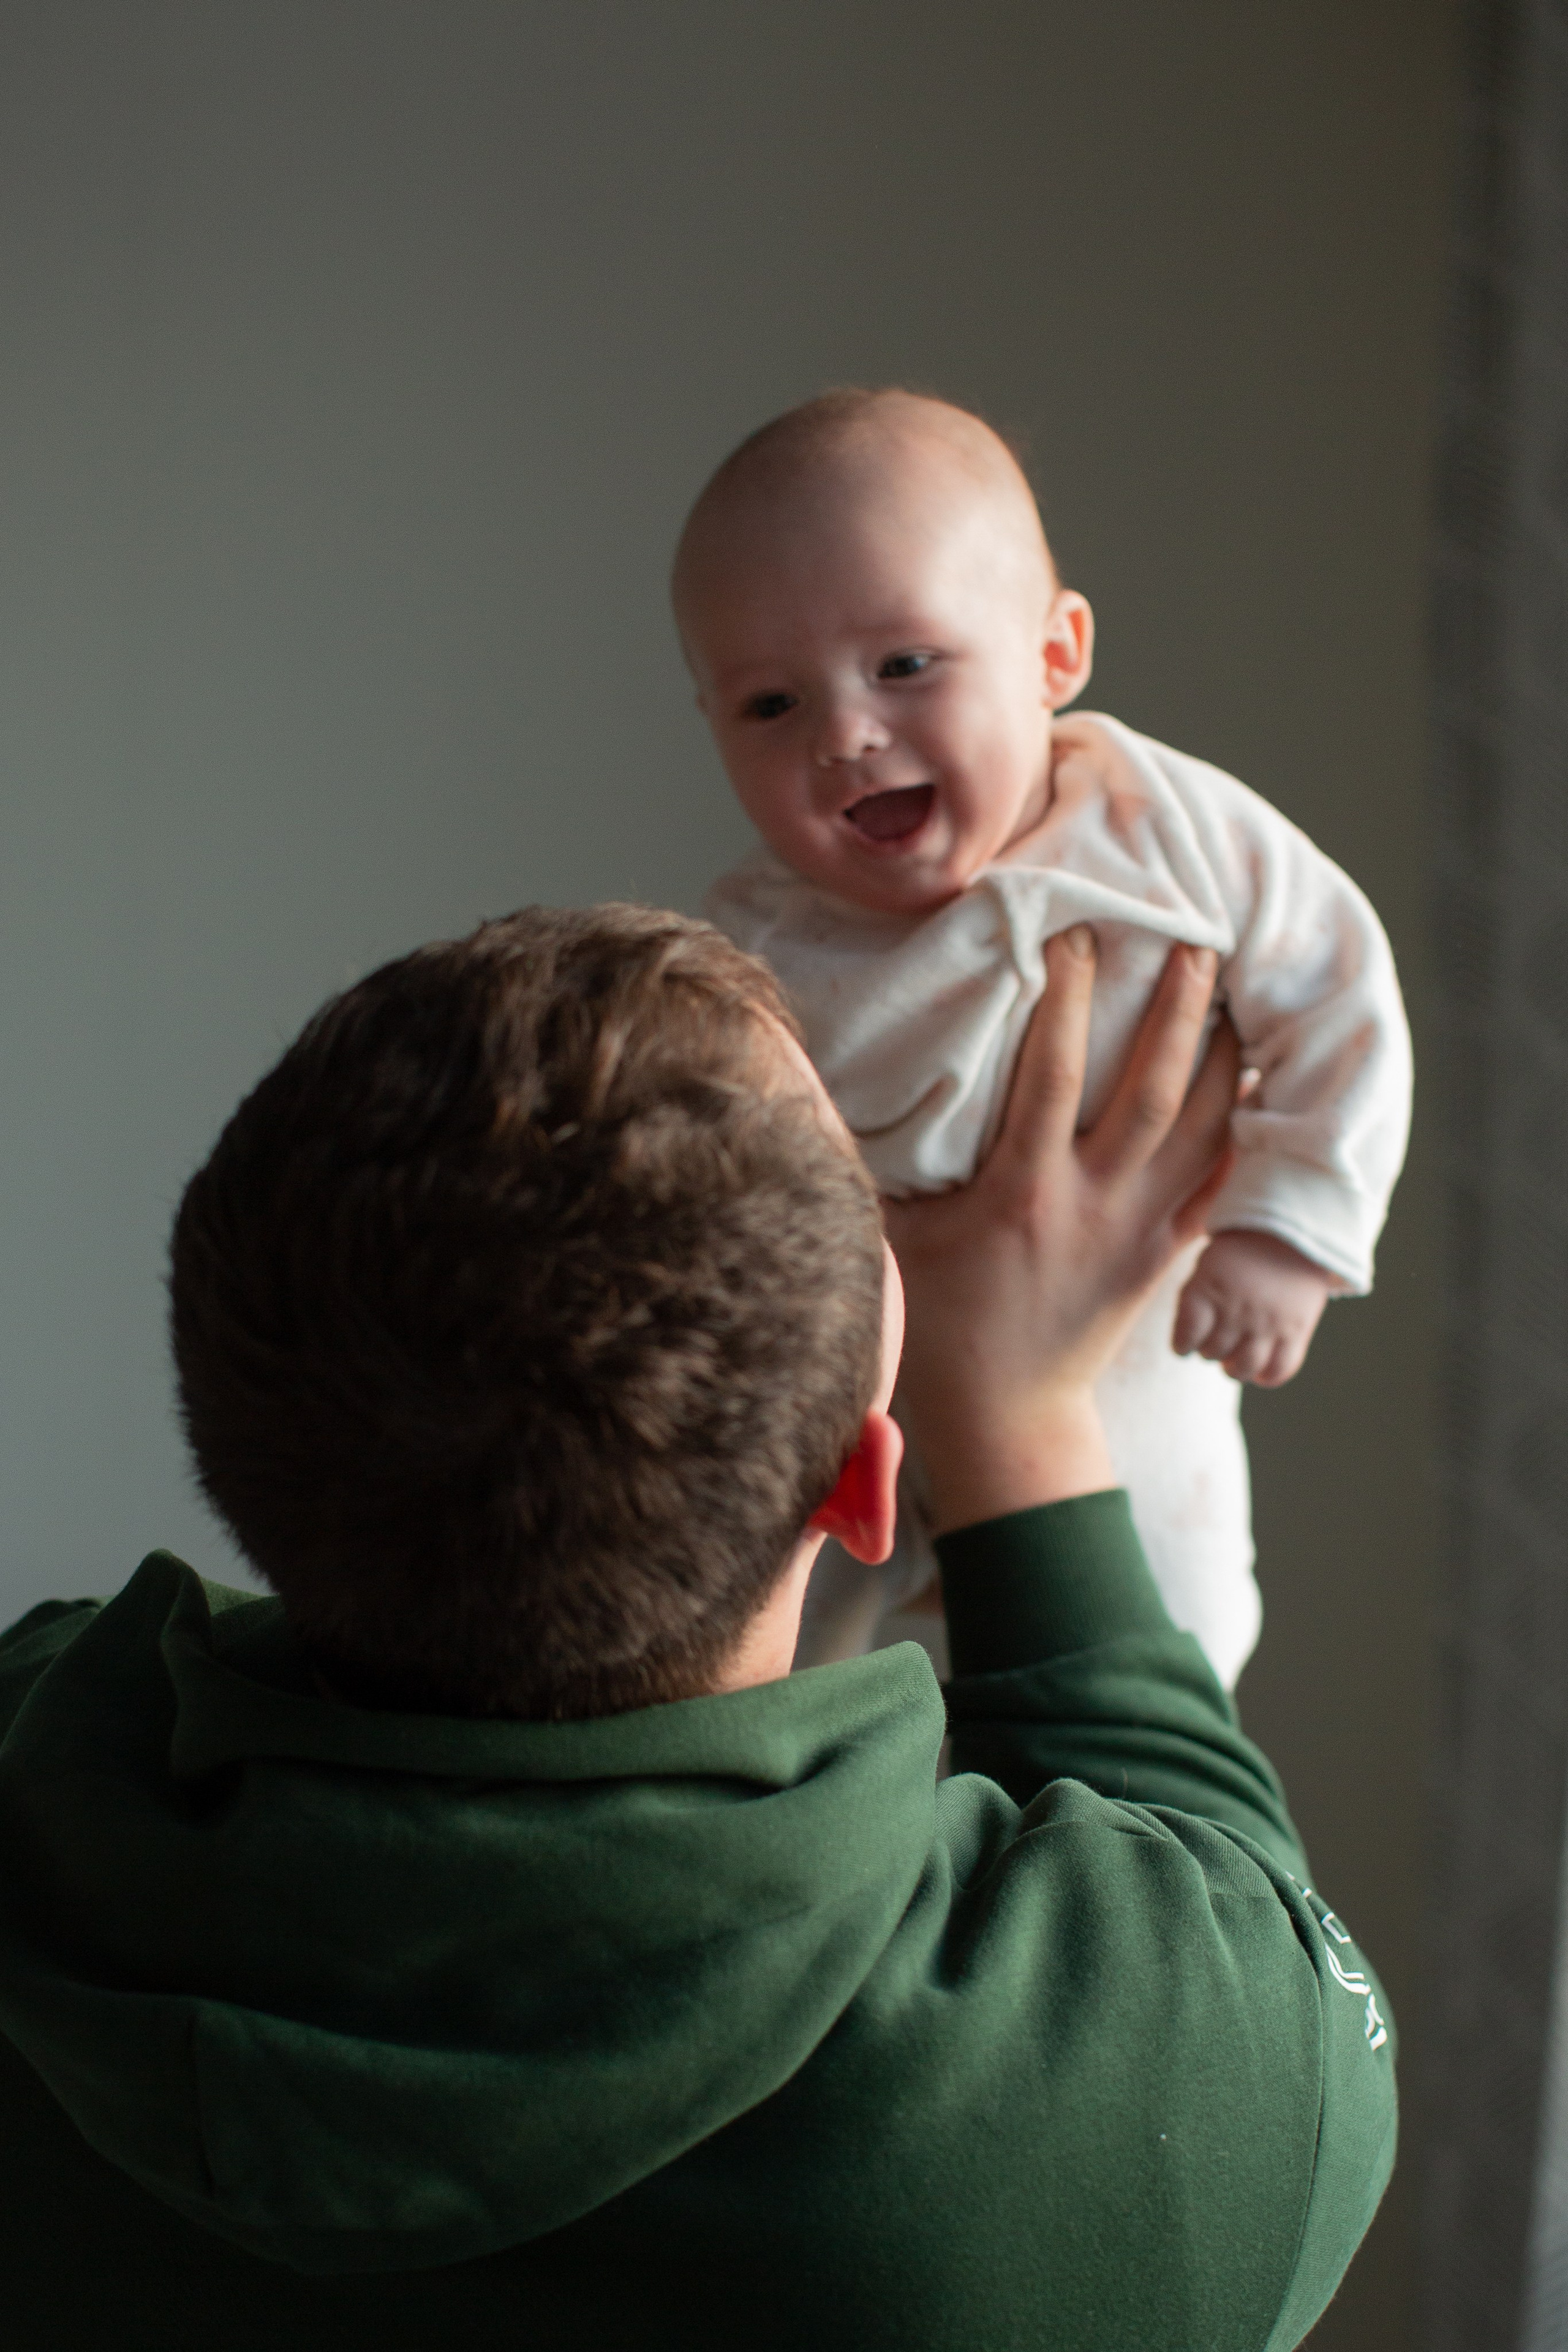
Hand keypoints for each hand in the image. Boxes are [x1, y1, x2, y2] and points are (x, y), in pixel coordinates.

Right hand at [883, 930, 1240, 1532]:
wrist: (1006, 1415)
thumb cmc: (939, 1323)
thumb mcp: (891, 1239)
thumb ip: (882, 1160)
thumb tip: (839, 1080)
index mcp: (1022, 1193)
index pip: (1053, 1071)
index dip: (1067, 996)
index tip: (1074, 935)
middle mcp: (1093, 1204)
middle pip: (1153, 1088)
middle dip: (1178, 1010)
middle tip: (1197, 939)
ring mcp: (1140, 1231)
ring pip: (1202, 1130)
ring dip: (1224, 1058)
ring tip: (1238, 993)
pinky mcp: (1167, 1254)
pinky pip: (1221, 1184)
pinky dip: (1245, 1130)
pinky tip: (1259, 1082)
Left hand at [1172, 1229, 1333, 1385]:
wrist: (1290, 1233)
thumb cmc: (1240, 1253)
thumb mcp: (1207, 1267)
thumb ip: (1195, 1303)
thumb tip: (1186, 1349)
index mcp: (1208, 1289)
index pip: (1185, 1338)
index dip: (1183, 1344)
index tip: (1186, 1343)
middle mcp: (1237, 1309)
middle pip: (1212, 1353)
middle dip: (1210, 1349)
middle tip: (1219, 1337)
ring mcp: (1268, 1322)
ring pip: (1242, 1368)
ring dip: (1234, 1368)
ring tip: (1236, 1357)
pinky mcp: (1296, 1330)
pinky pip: (1279, 1370)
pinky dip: (1266, 1376)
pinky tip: (1261, 1368)